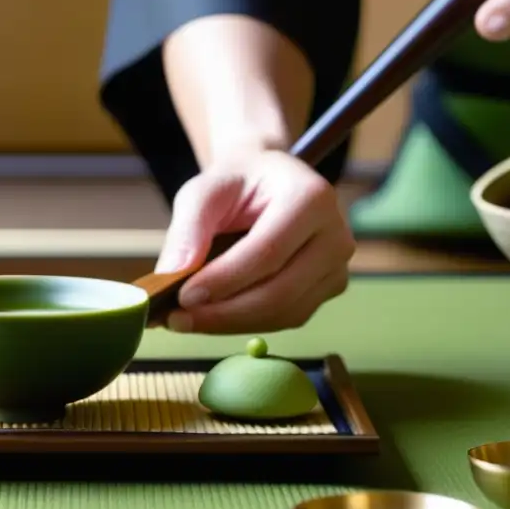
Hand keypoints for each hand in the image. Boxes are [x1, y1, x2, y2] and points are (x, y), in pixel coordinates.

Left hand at [154, 150, 355, 334]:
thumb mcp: (202, 192)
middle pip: (280, 291)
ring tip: (186, 320)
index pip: (267, 251)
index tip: (184, 297)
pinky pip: (287, 318)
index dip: (225, 280)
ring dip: (231, 324)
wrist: (266, 184)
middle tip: (177, 320)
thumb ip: (187, 229)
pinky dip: (245, 324)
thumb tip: (173, 274)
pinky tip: (212, 318)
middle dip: (224, 313)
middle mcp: (335, 234)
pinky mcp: (328, 289)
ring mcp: (336, 266)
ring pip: (284, 312)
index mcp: (310, 198)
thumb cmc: (235, 184)